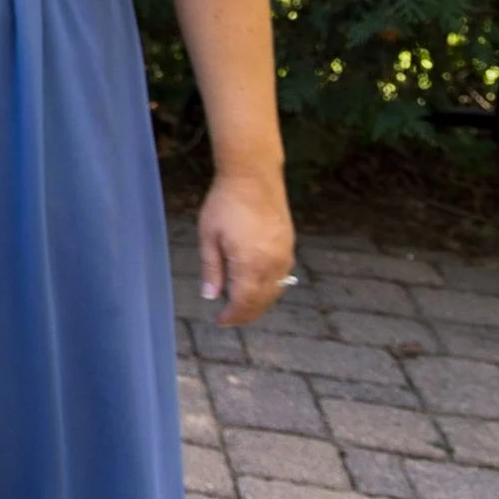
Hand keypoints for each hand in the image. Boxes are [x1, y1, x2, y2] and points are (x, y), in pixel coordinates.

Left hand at [198, 168, 294, 325]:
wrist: (254, 177)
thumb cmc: (225, 204)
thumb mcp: (209, 236)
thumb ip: (211, 269)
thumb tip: (211, 296)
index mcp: (250, 263)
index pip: (244, 302)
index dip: (233, 316)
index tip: (221, 321)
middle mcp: (273, 264)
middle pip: (262, 301)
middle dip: (246, 314)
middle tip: (229, 318)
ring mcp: (285, 255)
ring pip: (275, 291)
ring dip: (259, 303)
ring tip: (240, 306)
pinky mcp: (289, 246)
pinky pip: (282, 277)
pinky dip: (270, 288)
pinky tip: (256, 287)